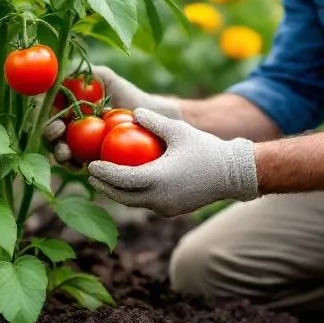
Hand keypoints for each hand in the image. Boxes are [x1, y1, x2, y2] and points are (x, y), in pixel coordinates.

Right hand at [43, 66, 181, 164]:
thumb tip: (60, 72)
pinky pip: (77, 166)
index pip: (47, 112)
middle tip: (58, 131)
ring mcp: (77, 146)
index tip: (53, 113)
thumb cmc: (125, 93)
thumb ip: (83, 72)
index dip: (43, 113)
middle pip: (49, 133)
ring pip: (59, 152)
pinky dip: (74, 166)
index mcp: (66, 108)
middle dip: (48, 134)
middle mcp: (68, 127)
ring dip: (58, 153)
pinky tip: (81, 164)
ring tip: (66, 153)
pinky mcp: (89, 161)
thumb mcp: (105, 78)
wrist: (147, 116)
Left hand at [87, 109, 258, 215]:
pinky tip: (128, 183)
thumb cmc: (206, 149)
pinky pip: (147, 203)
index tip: (91, 164)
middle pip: (122, 196)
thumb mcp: (178, 130)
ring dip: (117, 192)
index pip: (122, 179)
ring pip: (134, 202)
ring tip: (104, 180)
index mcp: (158, 179)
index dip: (104, 173)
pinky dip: (134, 194)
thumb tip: (132, 112)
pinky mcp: (172, 210)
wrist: (233, 175)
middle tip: (90, 174)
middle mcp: (159, 198)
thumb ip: (153, 122)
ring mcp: (166, 207)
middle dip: (104, 187)